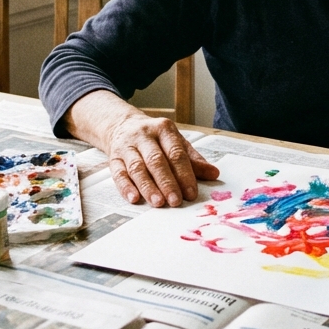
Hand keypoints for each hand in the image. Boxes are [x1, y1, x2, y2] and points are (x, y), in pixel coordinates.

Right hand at [102, 113, 219, 206]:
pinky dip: (126, 187)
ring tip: (158, 203)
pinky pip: (118, 173)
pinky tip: (134, 198)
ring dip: (147, 186)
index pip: (176, 153)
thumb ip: (193, 160)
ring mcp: (127, 146)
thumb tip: (214, 174)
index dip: (184, 174)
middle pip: (156, 160)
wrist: (122, 126)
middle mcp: (144, 135)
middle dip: (167, 182)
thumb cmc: (156, 139)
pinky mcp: (114, 158)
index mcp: (164, 129)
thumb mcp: (176, 143)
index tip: (191, 193)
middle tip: (176, 201)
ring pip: (137, 167)